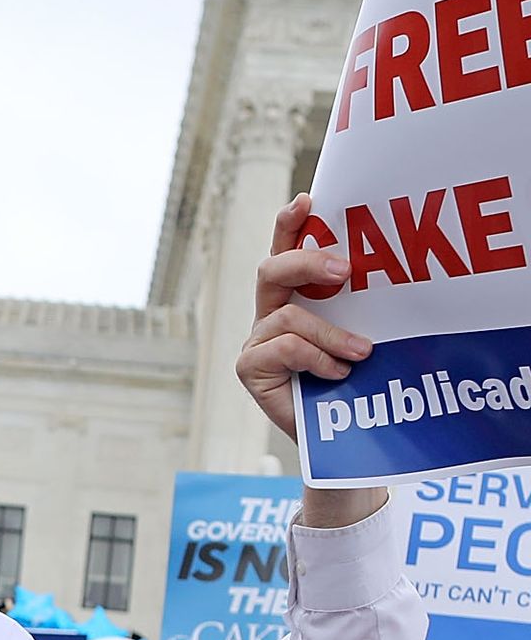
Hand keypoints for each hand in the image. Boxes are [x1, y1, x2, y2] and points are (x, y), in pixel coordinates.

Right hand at [234, 194, 373, 439]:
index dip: (290, 225)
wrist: (342, 439)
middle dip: (307, 262)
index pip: (287, 252)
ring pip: (286, 315)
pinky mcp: (250, 369)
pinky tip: (336, 374)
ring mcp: (257, 342)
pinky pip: (283, 347)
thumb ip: (359, 306)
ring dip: (329, 333)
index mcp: (295, 298)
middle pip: (271, 270)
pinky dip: (315, 358)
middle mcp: (270, 315)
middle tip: (347, 270)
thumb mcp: (362, 334)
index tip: (306, 200)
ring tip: (361, 353)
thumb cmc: (356, 384)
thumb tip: (388, 271)